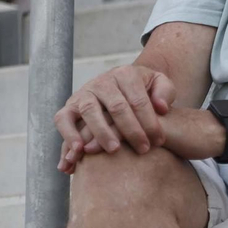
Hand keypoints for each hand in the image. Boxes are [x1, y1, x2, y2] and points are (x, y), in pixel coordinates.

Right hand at [54, 64, 175, 171]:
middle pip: (116, 106)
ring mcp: (84, 93)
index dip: (150, 121)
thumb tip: (161, 107)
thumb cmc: (143, 91)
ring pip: (89, 111)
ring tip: (114, 150)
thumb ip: (165, 91)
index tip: (158, 140)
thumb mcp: (158, 84)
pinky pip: (63, 120)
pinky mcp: (69, 107)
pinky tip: (78, 154)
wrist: (118, 89)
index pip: (138, 99)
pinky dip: (68, 136)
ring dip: (101, 132)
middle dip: (131, 130)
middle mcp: (102, 81)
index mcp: (125, 74)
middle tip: (143, 149)